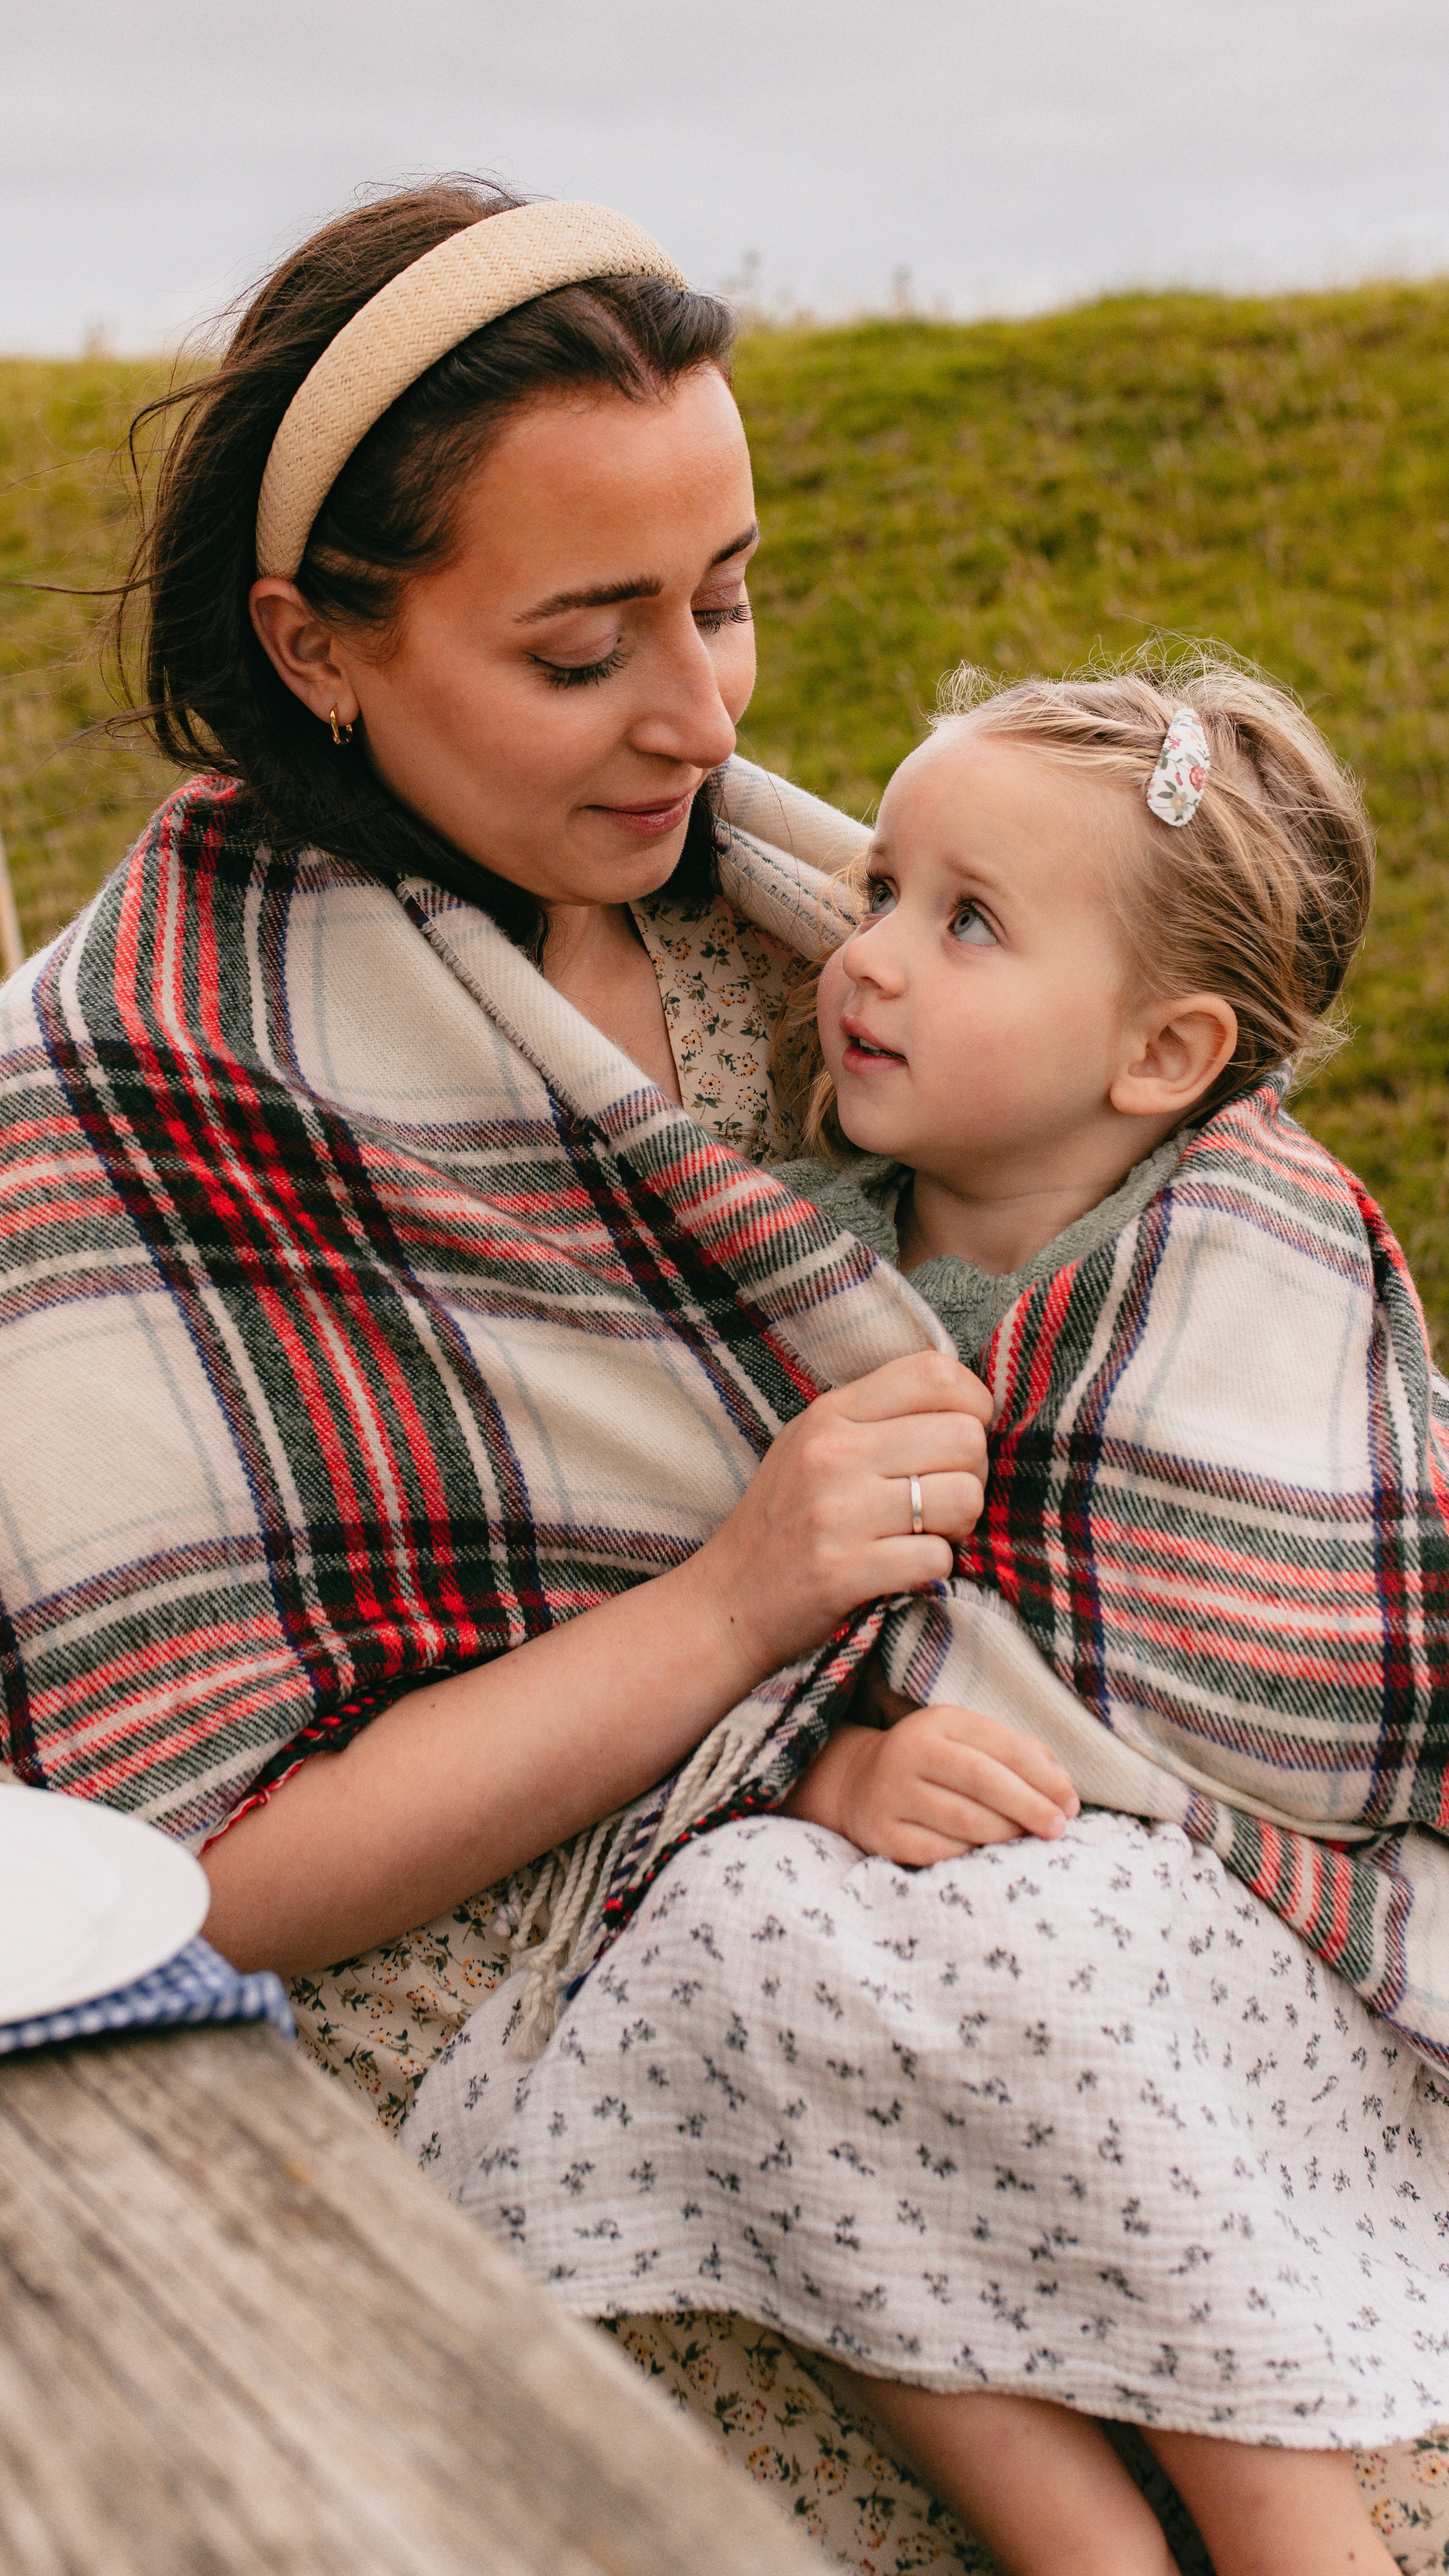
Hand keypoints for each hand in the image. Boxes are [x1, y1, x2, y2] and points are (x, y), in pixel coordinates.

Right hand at [684, 1350, 989, 1682]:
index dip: (973, 1405)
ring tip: (924, 1533)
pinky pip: (938, 1559)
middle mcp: (833, 1454)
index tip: (961, 1437)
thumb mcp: (813, 1443)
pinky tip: (903, 1568)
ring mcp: (836, 1513)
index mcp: (831, 1413)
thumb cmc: (784, 1519)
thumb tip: (965, 1403)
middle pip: (965, 1438)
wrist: (728, 1600)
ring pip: (964, 1498)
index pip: (936, 1373)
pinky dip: (933, 1570)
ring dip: (959, 1525)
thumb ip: (877, 1415)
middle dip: (971, 1474)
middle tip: (938, 1499)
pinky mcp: (843, 1571)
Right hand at [785, 1705, 1079, 1865]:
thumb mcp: (969, 1741)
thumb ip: (1017, 1754)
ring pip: (963, 1820)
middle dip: (1030, 1806)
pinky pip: (938, 1852)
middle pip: (983, 1780)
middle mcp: (909, 1752)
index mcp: (938, 1722)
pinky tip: (985, 1854)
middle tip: (1058, 1827)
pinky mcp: (882, 1834)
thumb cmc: (936, 1763)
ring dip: (1006, 1833)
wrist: (859, 1783)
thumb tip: (1062, 1786)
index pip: (1002, 1746)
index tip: (1070, 1800)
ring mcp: (890, 1794)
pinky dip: (970, 1855)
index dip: (1044, 1775)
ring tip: (1026, 1839)